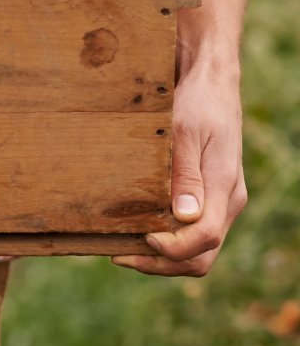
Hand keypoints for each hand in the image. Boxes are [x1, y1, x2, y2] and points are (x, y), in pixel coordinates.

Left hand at [112, 57, 246, 276]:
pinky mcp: (209, 194)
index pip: (204, 239)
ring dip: (163, 256)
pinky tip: (137, 228)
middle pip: (202, 255)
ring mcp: (220, 199)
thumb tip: (184, 217)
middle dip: (162, 263)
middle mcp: (226, 200)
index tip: (141, 238)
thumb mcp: (185, 132)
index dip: (171, 249)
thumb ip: (185, 174)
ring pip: (198, 248)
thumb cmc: (197, 102)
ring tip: (123, 247)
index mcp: (223, 187)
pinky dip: (167, 239)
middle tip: (120, 255)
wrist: (211, 82)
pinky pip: (193, 230)